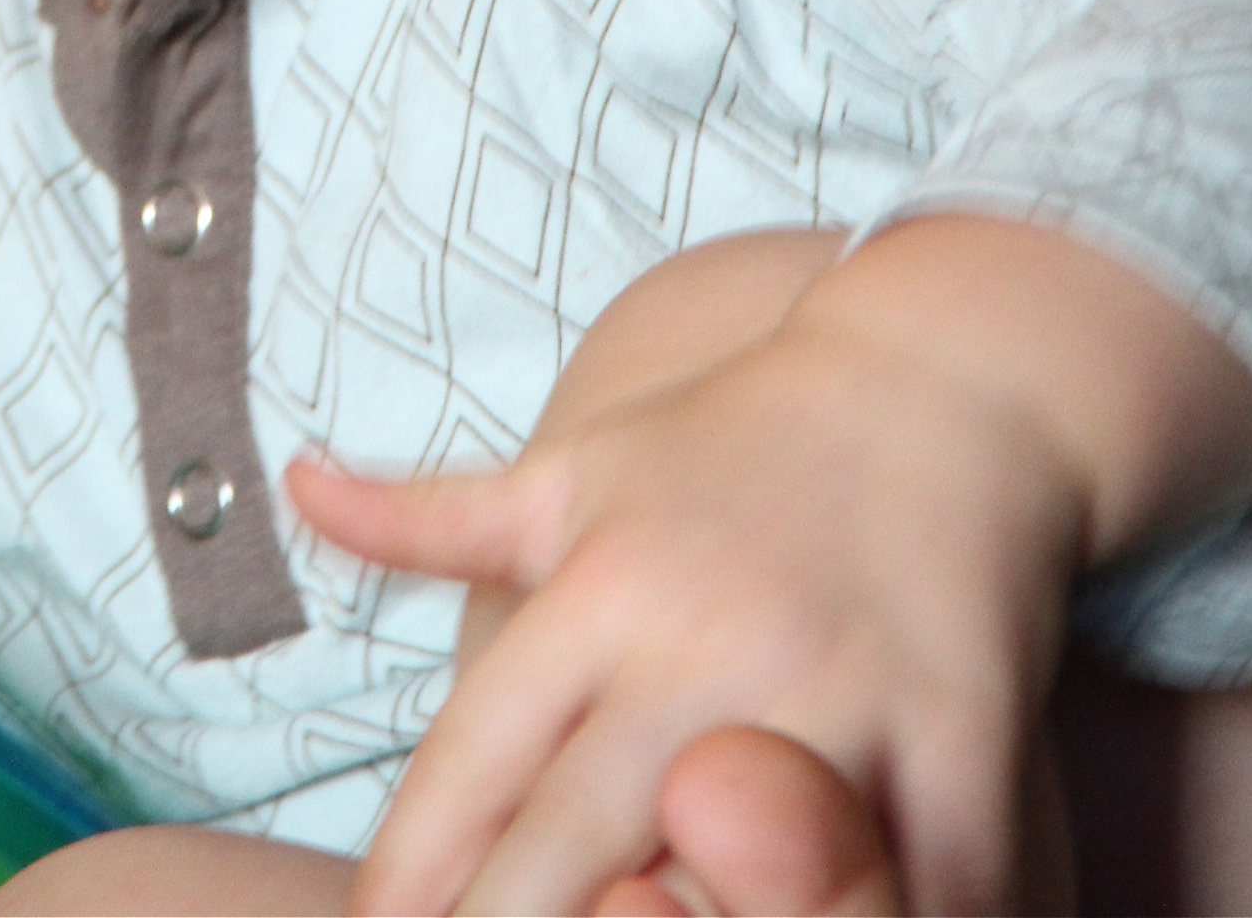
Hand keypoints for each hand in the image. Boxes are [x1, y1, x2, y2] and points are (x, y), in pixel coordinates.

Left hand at [290, 301, 1078, 916]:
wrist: (940, 382)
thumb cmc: (736, 444)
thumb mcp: (573, 467)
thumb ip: (426, 514)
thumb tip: (293, 482)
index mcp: (597, 586)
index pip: (473, 761)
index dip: (411, 875)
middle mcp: (698, 639)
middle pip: (567, 845)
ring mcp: (828, 690)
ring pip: (723, 870)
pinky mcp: (958, 733)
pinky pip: (919, 876)